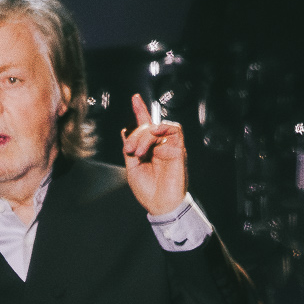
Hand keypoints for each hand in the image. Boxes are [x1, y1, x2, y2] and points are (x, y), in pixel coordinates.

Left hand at [121, 94, 187, 216]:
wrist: (160, 205)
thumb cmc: (147, 190)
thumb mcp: (131, 168)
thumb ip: (129, 149)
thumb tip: (124, 132)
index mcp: (149, 149)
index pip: (146, 126)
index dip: (141, 111)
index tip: (135, 98)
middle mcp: (160, 146)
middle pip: (148, 126)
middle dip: (135, 135)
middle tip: (129, 151)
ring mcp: (170, 147)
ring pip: (158, 127)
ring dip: (145, 135)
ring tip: (139, 152)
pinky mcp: (179, 150)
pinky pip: (175, 130)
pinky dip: (163, 128)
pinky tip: (154, 135)